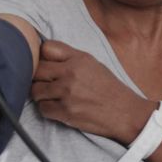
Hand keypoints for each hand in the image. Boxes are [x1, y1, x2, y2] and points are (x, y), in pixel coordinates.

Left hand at [31, 40, 151, 143]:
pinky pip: (42, 108)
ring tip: (51, 97)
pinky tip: (57, 108)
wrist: (126, 113)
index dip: (42, 57)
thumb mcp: (94, 64)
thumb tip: (43, 54)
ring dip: (40, 95)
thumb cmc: (109, 89)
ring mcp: (67, 93)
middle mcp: (71, 73)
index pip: (46, 48)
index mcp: (79, 59)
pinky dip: (47, 109)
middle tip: (45, 83)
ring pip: (35, 90)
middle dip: (38, 77)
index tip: (45, 64)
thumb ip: (70, 58)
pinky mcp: (66, 112)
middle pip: (36, 70)